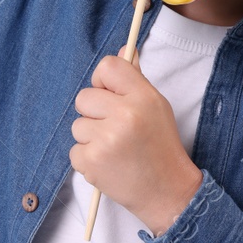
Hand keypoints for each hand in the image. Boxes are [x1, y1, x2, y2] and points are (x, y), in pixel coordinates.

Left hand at [71, 53, 202, 236]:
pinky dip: (88, 158)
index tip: (110, 94)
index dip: (104, 80)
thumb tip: (122, 50)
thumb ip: (135, 79)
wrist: (167, 192)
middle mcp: (124, 115)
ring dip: (91, 136)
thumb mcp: (156, 106)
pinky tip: (109, 163)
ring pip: (78, 125)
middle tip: (115, 128)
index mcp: (142, 96)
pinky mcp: (92, 162)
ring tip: (115, 149)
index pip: (107, 66)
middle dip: (94, 112)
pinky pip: (75, 149)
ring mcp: (106, 139)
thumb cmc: (161, 146)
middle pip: (84, 96)